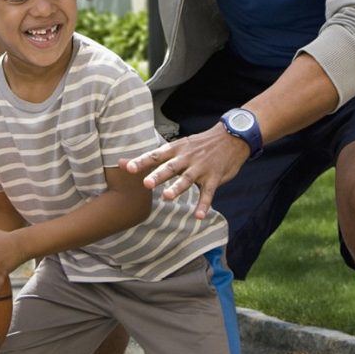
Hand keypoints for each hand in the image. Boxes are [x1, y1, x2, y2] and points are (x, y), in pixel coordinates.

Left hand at [119, 123, 250, 218]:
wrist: (231, 137)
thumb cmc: (199, 144)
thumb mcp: (178, 146)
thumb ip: (153, 157)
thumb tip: (123, 163)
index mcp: (176, 150)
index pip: (155, 155)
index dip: (142, 162)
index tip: (129, 167)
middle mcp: (187, 158)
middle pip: (170, 167)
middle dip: (158, 175)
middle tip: (146, 183)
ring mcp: (201, 168)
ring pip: (187, 179)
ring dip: (177, 188)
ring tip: (167, 197)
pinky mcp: (214, 178)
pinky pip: (208, 193)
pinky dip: (204, 205)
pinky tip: (199, 216)